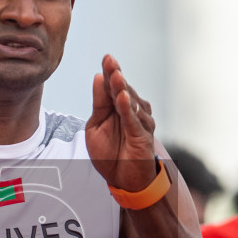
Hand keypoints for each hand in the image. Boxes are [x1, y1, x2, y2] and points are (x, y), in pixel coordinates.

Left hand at [85, 54, 157, 190]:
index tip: (106, 57)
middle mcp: (132, 111)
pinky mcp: (142, 136)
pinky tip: (123, 97)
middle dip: (116, 74)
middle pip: (122, 89)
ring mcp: (139, 122)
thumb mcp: (95, 126)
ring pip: (130, 102)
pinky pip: (134, 120)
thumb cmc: (110, 154)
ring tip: (115, 75)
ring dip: (122, 88)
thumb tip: (97, 78)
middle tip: (110, 60)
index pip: (113, 86)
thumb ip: (99, 104)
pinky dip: (128, 108)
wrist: (122, 180)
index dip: (110, 71)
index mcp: (117, 107)